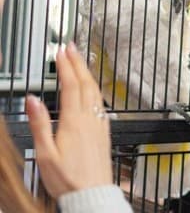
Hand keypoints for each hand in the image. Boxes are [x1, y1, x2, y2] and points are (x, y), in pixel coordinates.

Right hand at [26, 42, 112, 198]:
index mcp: (74, 121)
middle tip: (72, 48)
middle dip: (78, 63)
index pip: (71, 86)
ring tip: (81, 62)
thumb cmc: (68, 179)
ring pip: (95, 92)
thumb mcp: (45, 153)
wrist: (93, 194)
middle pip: (86, 84)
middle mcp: (90, 119)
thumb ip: (40, 124)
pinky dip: (95, 90)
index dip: (66, 67)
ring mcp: (99, 125)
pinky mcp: (104, 132)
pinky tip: (92, 91)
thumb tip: (33, 99)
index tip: (61, 52)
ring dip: (88, 74)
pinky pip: (100, 104)